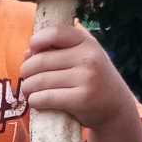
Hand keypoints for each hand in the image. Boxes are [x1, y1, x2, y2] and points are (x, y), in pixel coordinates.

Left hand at [19, 25, 134, 129]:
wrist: (117, 108)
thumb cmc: (93, 80)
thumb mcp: (84, 57)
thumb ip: (59, 50)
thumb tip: (27, 53)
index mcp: (88, 42)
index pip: (54, 33)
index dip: (36, 41)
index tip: (31, 51)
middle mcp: (89, 58)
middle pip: (41, 60)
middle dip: (26, 70)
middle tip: (25, 78)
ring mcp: (87, 78)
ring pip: (40, 80)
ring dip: (27, 87)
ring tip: (28, 90)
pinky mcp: (82, 99)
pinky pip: (46, 97)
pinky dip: (34, 100)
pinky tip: (35, 101)